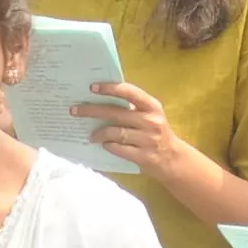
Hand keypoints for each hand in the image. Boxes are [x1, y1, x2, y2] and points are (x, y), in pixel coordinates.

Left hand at [73, 81, 198, 185]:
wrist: (173, 159)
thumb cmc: (155, 134)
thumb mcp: (149, 116)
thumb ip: (131, 108)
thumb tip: (100, 100)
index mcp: (152, 106)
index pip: (129, 92)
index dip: (110, 88)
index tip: (92, 87)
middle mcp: (150, 121)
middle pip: (116, 113)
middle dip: (92, 110)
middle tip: (75, 110)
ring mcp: (148, 139)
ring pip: (115, 132)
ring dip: (99, 133)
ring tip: (91, 136)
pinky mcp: (144, 156)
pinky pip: (119, 149)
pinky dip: (109, 146)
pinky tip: (104, 145)